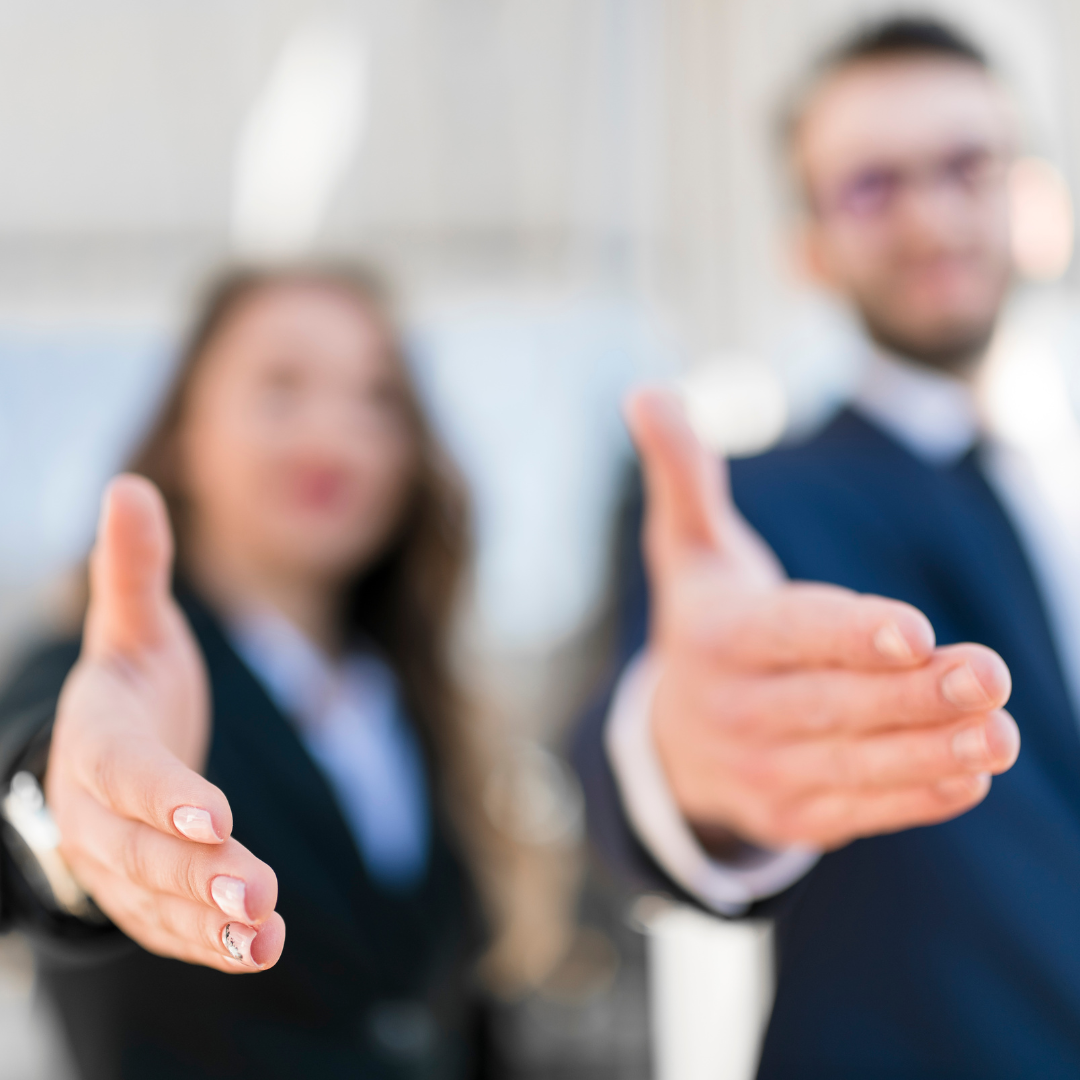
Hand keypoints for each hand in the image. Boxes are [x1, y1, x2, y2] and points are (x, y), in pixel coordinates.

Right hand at [46, 476, 284, 969]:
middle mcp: (99, 812)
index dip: (164, 793)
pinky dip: (213, 943)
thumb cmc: (131, 688)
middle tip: (257, 891)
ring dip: (210, 921)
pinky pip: (174, 927)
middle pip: (142, 850)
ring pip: (158, 901)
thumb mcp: (133, 629)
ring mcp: (118, 864)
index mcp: (99, 741)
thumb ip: (134, 569)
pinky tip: (263, 950)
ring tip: (267, 937)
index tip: (216, 814)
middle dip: (197, 873)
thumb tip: (130, 484)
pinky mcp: (146, 898)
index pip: (125, 773)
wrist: (102, 758)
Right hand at [628, 388, 1019, 851]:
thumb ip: (682, 474)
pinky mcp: (792, 817)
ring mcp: (763, 770)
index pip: (789, 634)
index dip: (849, 634)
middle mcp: (736, 710)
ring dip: (929, 750)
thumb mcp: (685, 551)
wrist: (672, 740)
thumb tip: (643, 392)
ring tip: (998, 730)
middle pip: (833, 702)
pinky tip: (972, 773)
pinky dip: (916, 797)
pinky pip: (858, 810)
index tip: (915, 630)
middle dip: (912, 692)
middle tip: (988, 671)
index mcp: (718, 638)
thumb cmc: (704, 624)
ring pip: (854, 763)